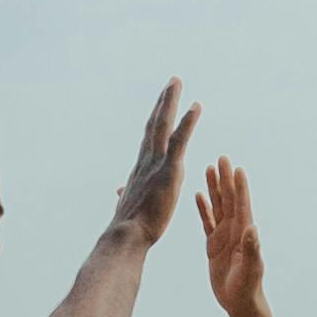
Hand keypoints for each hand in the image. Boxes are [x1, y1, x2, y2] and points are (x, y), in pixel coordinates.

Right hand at [109, 78, 199, 243]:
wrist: (127, 235)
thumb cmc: (130, 228)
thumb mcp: (128, 205)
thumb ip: (127, 193)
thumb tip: (120, 190)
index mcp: (141, 169)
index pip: (149, 138)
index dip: (155, 119)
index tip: (160, 104)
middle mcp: (146, 160)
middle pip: (155, 124)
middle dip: (163, 102)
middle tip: (171, 82)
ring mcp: (157, 163)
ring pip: (163, 125)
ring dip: (170, 101)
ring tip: (177, 82)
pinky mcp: (169, 170)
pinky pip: (180, 140)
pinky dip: (188, 121)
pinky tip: (196, 106)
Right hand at [194, 161, 268, 316]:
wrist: (239, 302)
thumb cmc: (247, 287)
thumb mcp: (250, 269)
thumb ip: (251, 249)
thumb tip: (252, 228)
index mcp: (244, 233)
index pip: (241, 205)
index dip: (239, 186)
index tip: (236, 168)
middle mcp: (235, 230)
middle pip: (229, 199)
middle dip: (225, 179)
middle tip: (221, 158)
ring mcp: (224, 236)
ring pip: (218, 206)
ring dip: (214, 188)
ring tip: (209, 168)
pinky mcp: (214, 245)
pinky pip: (207, 221)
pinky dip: (203, 208)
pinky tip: (199, 195)